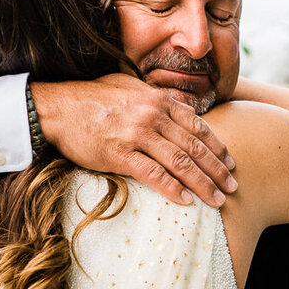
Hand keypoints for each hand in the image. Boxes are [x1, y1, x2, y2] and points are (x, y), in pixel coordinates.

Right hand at [31, 74, 236, 209]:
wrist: (56, 108)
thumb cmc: (91, 98)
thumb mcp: (129, 87)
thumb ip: (155, 96)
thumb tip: (178, 104)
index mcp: (158, 100)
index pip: (198, 125)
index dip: (217, 147)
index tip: (230, 163)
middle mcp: (152, 116)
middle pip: (194, 147)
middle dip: (217, 170)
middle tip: (233, 187)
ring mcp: (137, 135)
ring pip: (180, 162)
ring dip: (203, 183)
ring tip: (217, 200)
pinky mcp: (119, 154)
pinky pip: (153, 175)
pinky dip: (173, 189)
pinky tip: (186, 201)